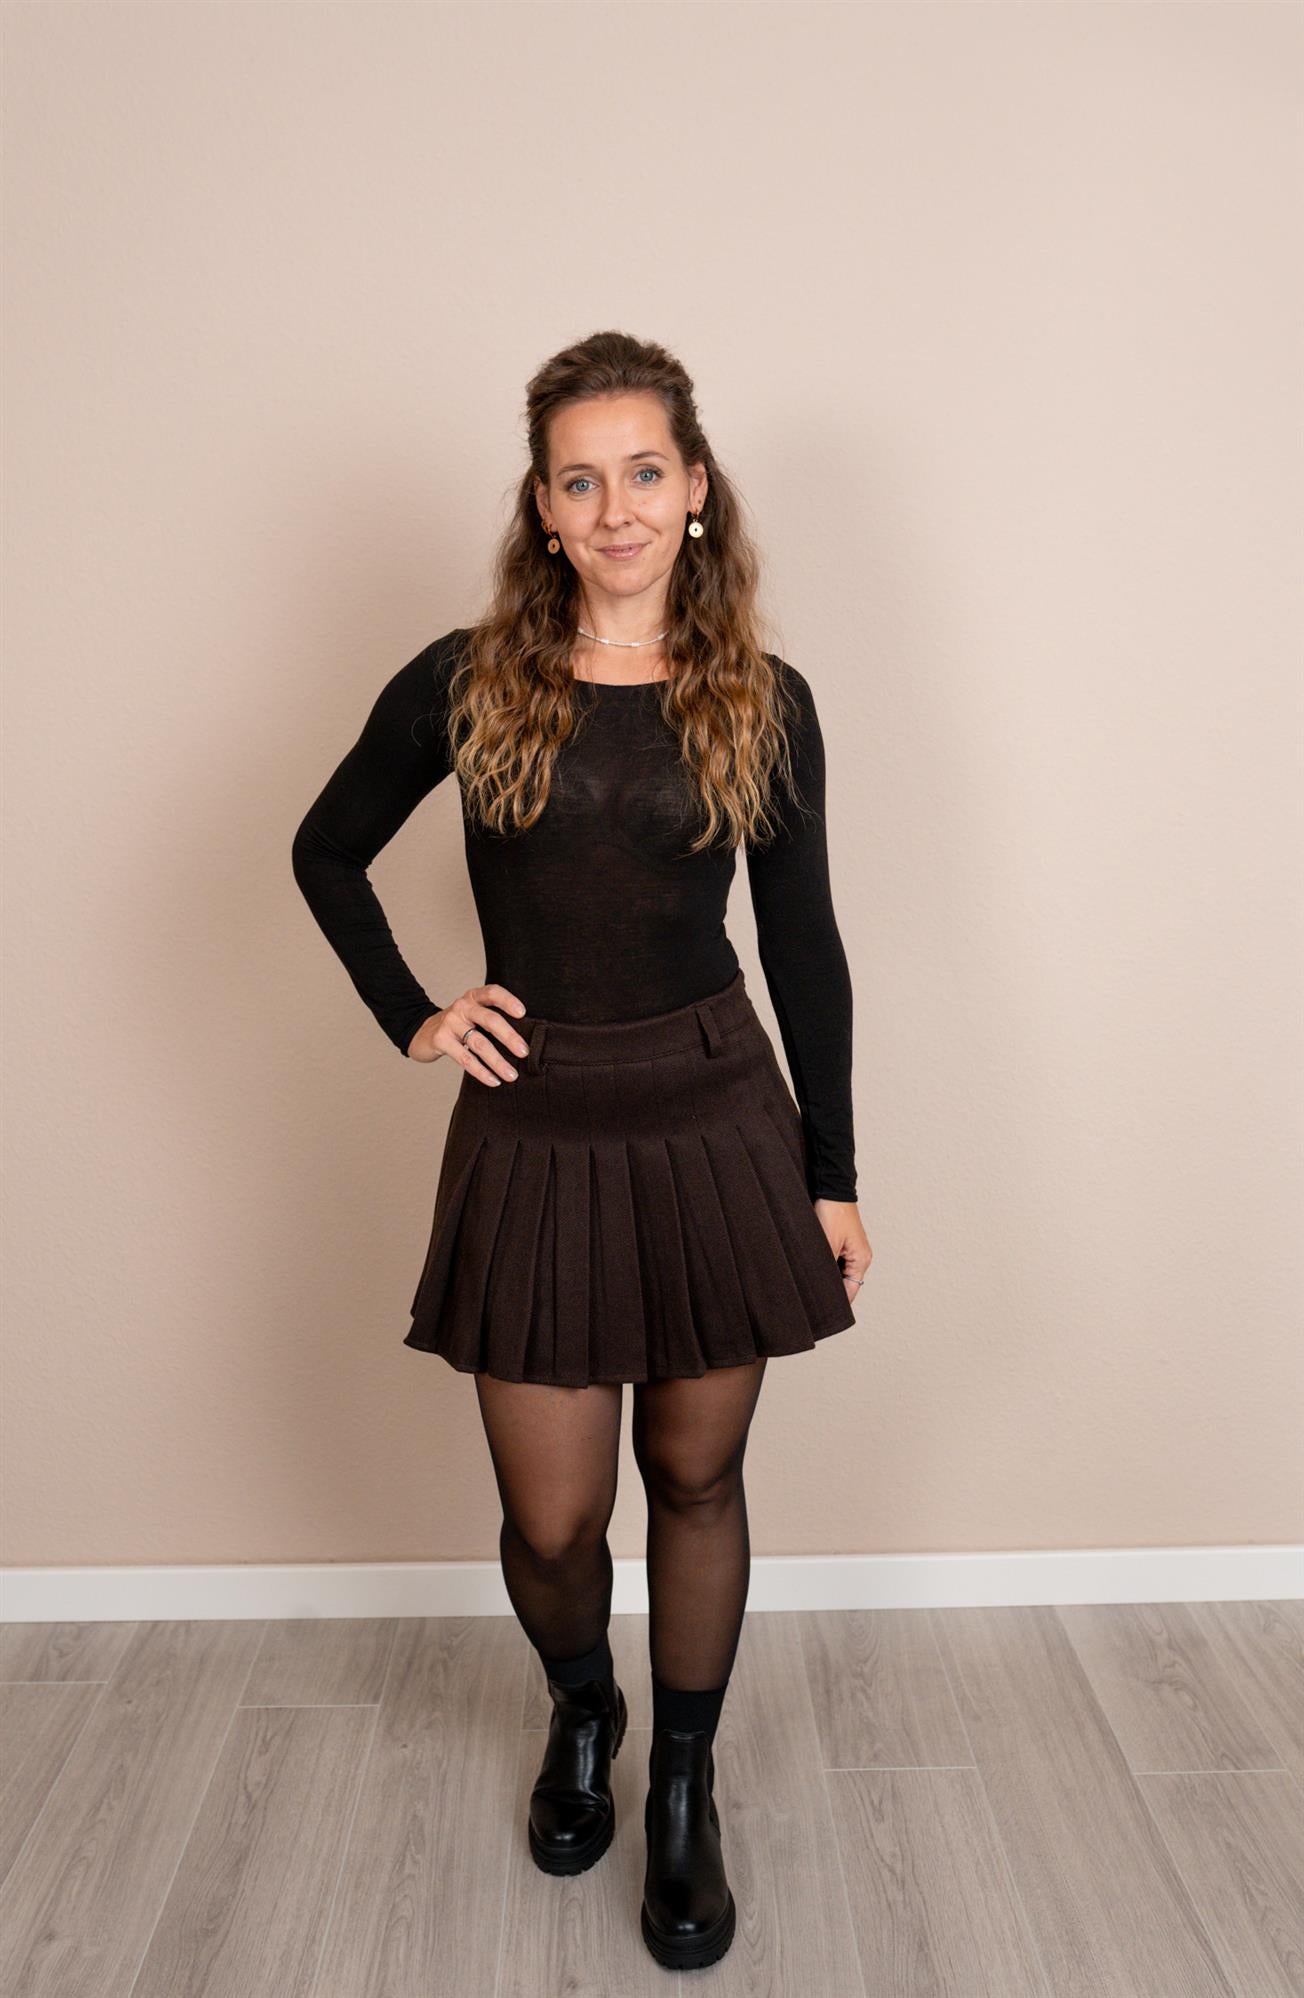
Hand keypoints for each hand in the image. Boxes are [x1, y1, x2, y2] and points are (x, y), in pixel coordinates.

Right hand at [406, 984, 530, 1084]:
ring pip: (479, 1043)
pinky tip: (493, 1081)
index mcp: (473, 997)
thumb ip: (492, 1019)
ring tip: (511, 1075)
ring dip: (498, 1061)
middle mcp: (462, 1007)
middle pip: (489, 1020)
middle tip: (524, 1052)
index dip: (507, 1001)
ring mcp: (450, 1023)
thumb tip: (524, 1041)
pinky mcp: (441, 1040)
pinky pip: (465, 1059)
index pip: (492, 993)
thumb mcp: (473, 1014)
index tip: (522, 1013)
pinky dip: (481, 1072)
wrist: (423, 1031)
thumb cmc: (459, 1024)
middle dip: (509, 1037)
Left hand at [813, 1199, 872, 1304]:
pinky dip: (826, 1265)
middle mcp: (860, 1257)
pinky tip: (813, 1266)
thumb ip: (825, 1268)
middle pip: (846, 1283)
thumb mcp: (826, 1244)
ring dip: (827, 1276)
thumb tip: (820, 1288)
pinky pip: (836, 1261)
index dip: (836, 1302)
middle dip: (830, 1289)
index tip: (820, 1312)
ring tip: (810, 1282)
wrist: (832, 1188)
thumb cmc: (833, 1212)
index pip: (850, 1291)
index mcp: (862, 1260)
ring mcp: (853, 1250)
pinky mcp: (844, 1242)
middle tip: (811, 1299)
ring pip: (839, 1272)